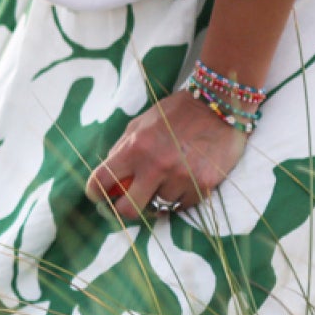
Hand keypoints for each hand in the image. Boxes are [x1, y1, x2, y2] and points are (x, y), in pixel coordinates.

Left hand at [85, 91, 244, 219]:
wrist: (220, 105)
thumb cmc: (176, 113)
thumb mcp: (141, 123)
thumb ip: (123, 148)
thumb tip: (109, 176)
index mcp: (135, 148)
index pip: (102, 180)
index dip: (95, 193)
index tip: (98, 196)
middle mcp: (156, 165)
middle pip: (128, 209)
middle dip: (125, 209)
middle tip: (129, 202)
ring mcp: (182, 178)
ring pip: (160, 207)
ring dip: (159, 197)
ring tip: (167, 179)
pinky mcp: (204, 185)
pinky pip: (183, 205)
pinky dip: (180, 197)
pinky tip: (185, 180)